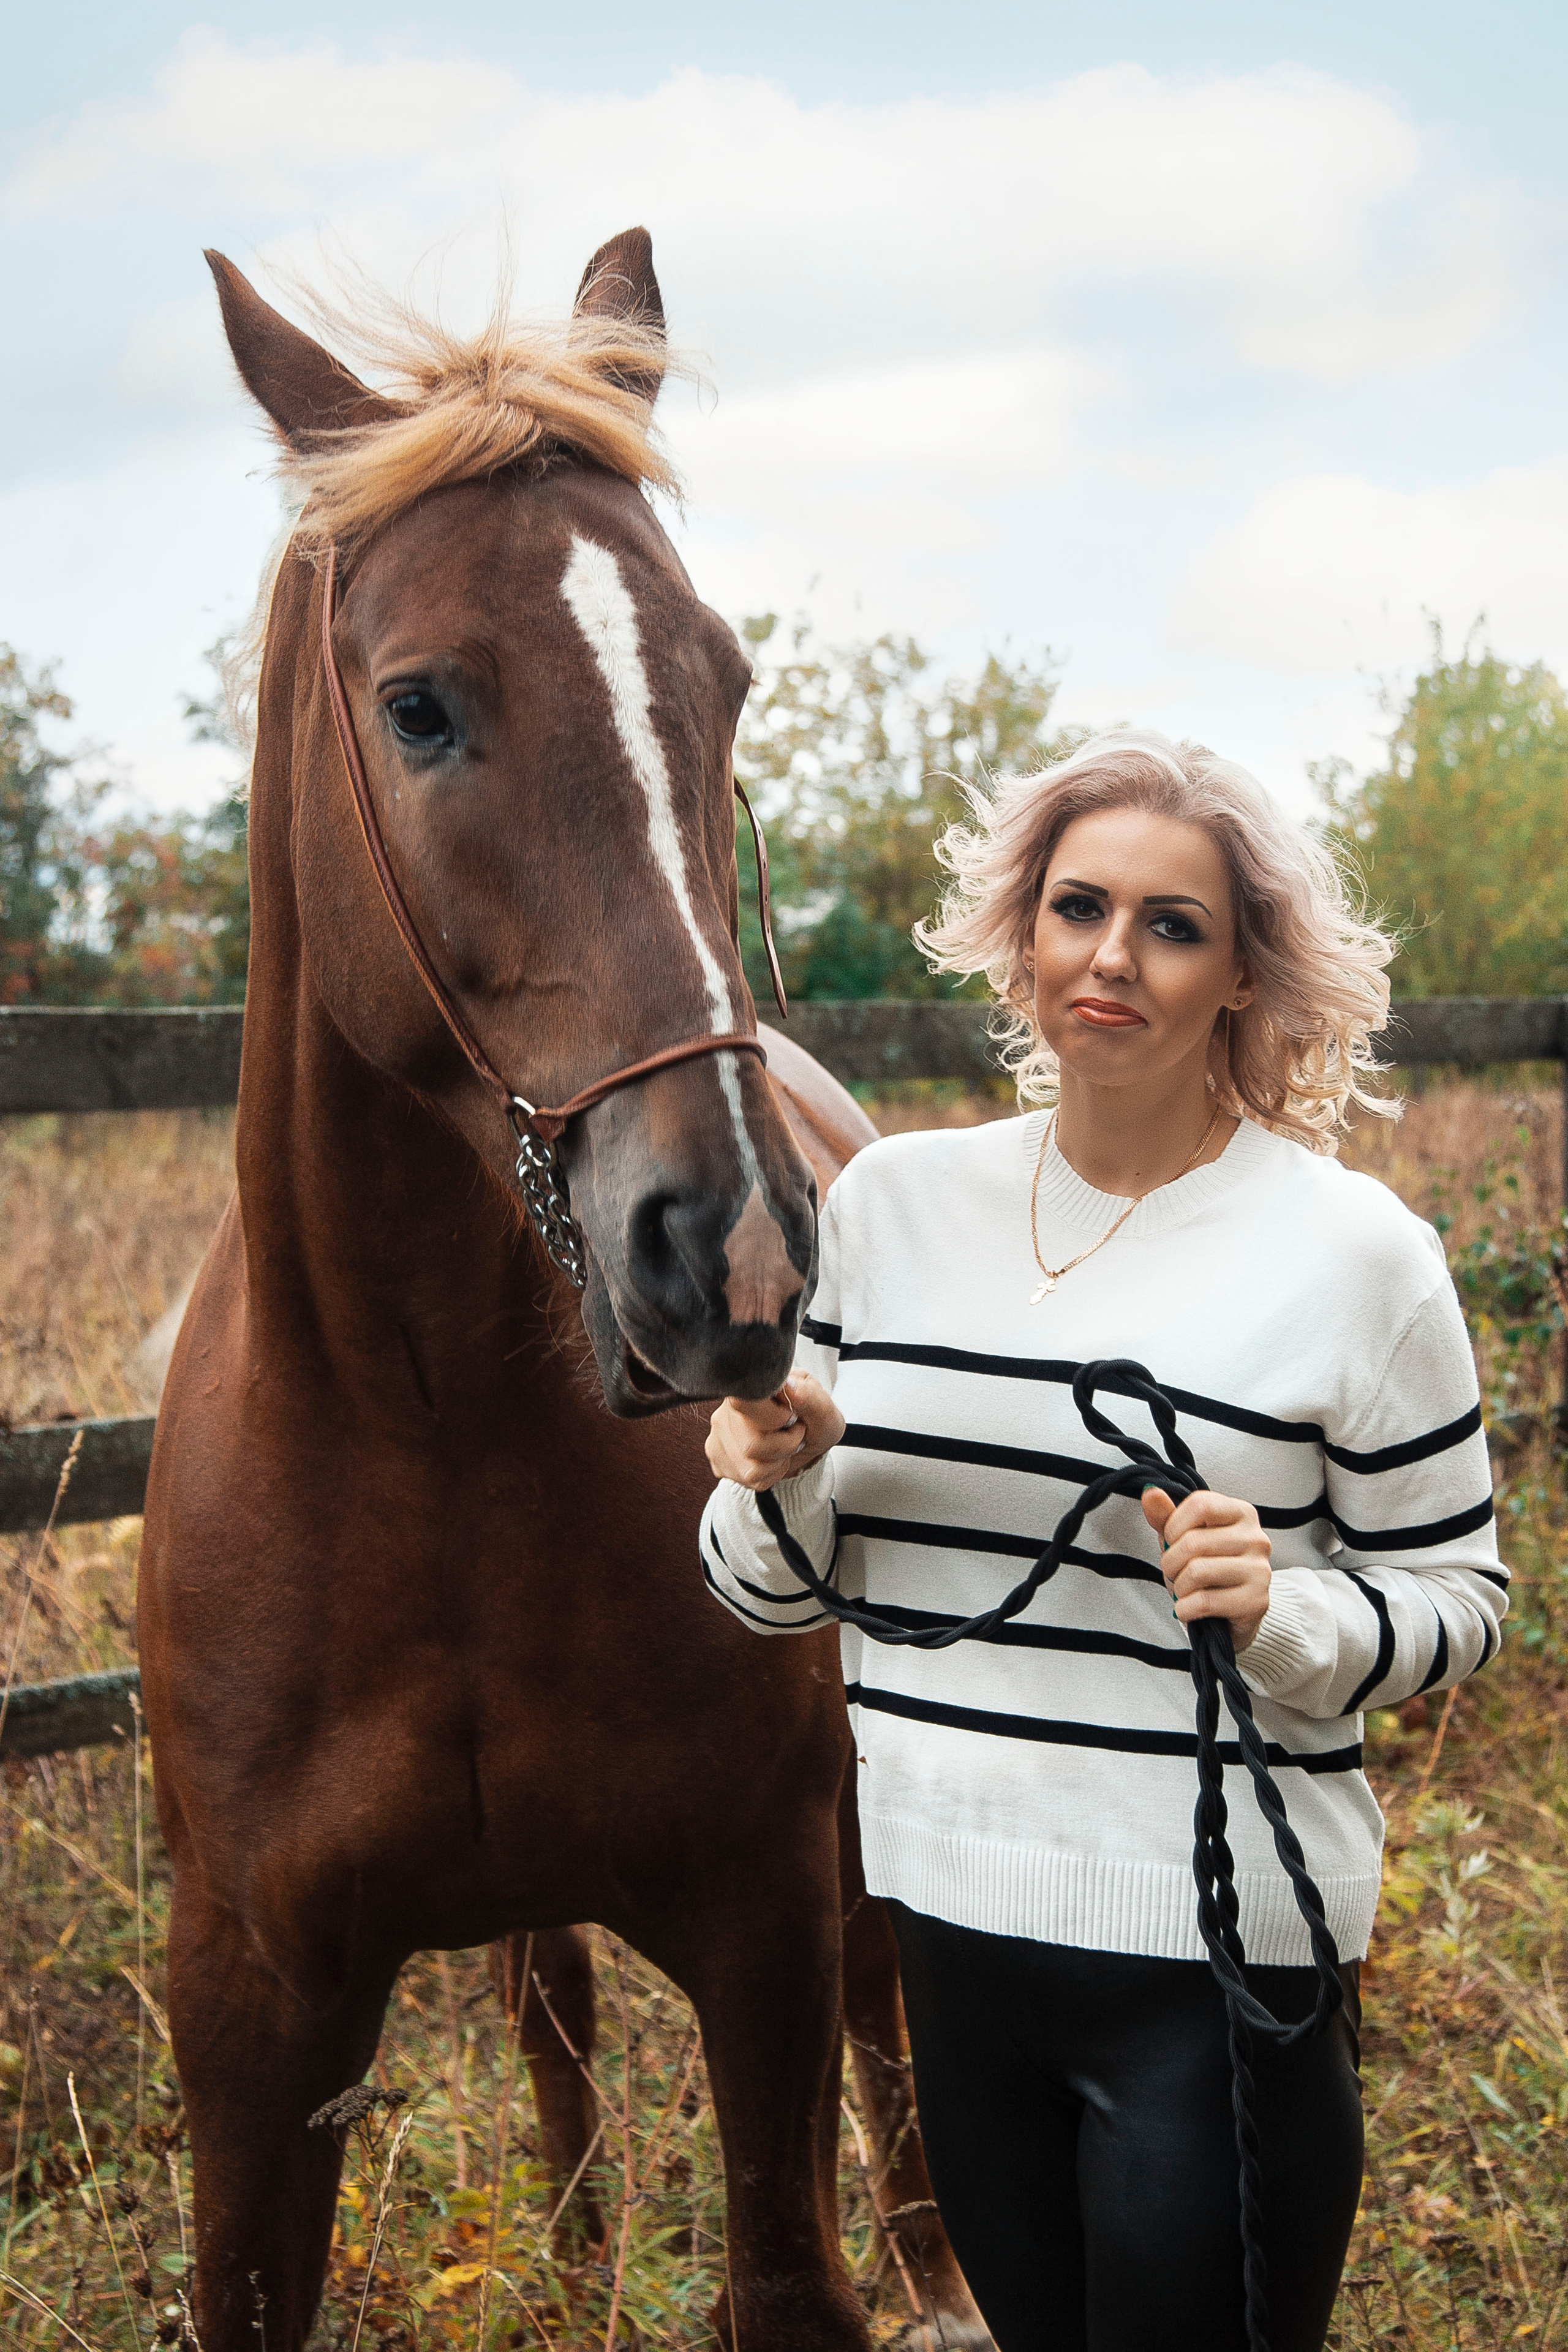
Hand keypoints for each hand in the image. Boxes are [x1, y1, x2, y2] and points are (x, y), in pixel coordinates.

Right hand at [705, 1373, 845, 1491]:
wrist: (807, 1439)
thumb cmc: (813, 1419)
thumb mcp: (821, 1406)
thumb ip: (808, 1395)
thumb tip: (788, 1387)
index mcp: (748, 1389)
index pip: (743, 1403)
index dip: (773, 1418)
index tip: (791, 1417)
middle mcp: (726, 1412)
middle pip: (752, 1446)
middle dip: (785, 1446)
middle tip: (795, 1433)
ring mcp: (719, 1437)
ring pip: (750, 1468)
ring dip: (778, 1462)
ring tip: (784, 1447)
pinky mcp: (720, 1460)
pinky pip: (747, 1480)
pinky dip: (769, 1475)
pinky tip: (773, 1459)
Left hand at [1141, 1487, 1270, 1653]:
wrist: (1228, 1615)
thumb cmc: (1206, 1572)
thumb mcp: (1182, 1539)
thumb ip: (1166, 1516)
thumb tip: (1151, 1492)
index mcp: (1242, 1513)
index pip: (1201, 1505)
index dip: (1174, 1526)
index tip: (1172, 1541)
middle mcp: (1256, 1538)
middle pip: (1194, 1542)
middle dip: (1171, 1562)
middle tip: (1175, 1573)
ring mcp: (1260, 1571)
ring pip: (1198, 1571)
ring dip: (1179, 1587)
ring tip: (1185, 1590)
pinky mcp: (1256, 1601)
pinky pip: (1204, 1601)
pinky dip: (1185, 1609)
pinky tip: (1190, 1608)